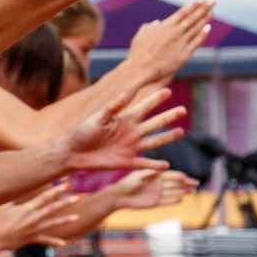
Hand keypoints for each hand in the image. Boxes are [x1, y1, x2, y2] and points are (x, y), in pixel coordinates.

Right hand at [0, 184, 78, 248]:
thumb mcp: (5, 207)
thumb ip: (16, 198)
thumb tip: (21, 188)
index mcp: (27, 209)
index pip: (43, 197)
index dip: (55, 190)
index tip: (65, 184)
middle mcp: (33, 218)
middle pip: (52, 208)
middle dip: (65, 202)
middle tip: (77, 197)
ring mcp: (34, 229)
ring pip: (53, 223)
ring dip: (65, 220)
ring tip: (77, 217)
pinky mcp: (33, 238)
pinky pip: (45, 240)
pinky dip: (54, 242)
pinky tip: (64, 243)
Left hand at [62, 85, 184, 169]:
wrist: (73, 153)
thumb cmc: (82, 133)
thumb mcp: (96, 119)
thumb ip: (110, 109)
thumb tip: (124, 95)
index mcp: (124, 120)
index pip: (143, 108)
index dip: (155, 100)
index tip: (167, 91)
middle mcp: (131, 132)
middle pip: (154, 123)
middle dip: (168, 117)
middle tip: (183, 110)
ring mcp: (130, 147)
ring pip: (153, 141)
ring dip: (167, 137)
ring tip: (180, 132)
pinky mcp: (126, 162)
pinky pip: (143, 164)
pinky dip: (154, 165)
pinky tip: (166, 165)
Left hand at [105, 167, 189, 210]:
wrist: (119, 196)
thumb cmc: (127, 183)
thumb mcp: (136, 177)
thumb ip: (147, 174)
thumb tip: (158, 171)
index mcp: (155, 175)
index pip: (170, 175)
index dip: (177, 176)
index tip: (185, 177)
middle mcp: (159, 184)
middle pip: (175, 183)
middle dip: (186, 183)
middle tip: (196, 183)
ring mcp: (158, 193)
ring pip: (173, 192)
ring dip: (183, 191)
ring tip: (193, 191)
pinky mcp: (155, 202)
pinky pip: (166, 201)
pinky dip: (173, 201)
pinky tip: (182, 200)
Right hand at [124, 0, 213, 79]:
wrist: (142, 68)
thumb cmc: (138, 52)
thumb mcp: (141, 36)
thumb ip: (149, 27)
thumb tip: (156, 23)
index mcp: (165, 26)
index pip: (182, 13)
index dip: (193, 5)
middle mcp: (175, 32)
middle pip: (192, 18)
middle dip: (204, 8)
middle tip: (212, 1)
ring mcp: (181, 43)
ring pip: (196, 28)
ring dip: (205, 19)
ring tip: (212, 12)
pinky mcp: (184, 54)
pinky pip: (196, 42)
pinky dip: (203, 34)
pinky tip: (208, 28)